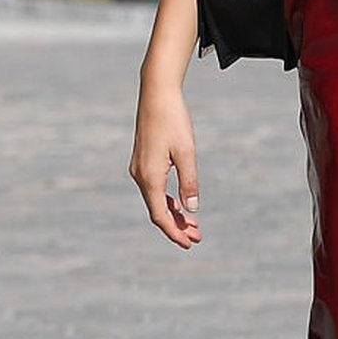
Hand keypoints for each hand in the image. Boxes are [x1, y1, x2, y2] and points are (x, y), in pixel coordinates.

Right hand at [130, 75, 202, 247]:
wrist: (157, 94)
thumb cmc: (173, 121)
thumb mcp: (187, 152)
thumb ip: (189, 182)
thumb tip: (192, 209)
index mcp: (150, 177)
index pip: (160, 215)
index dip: (174, 232)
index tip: (189, 243)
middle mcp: (140, 176)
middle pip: (157, 211)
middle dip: (177, 226)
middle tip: (197, 237)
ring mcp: (140, 168)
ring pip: (155, 200)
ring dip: (174, 213)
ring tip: (193, 224)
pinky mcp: (143, 161)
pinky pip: (154, 189)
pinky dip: (167, 200)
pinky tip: (181, 204)